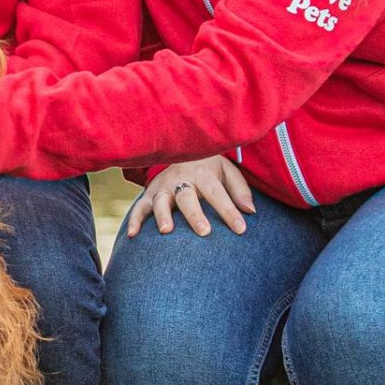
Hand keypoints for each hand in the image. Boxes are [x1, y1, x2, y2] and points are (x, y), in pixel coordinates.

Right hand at [124, 156, 255, 238]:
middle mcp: (181, 179)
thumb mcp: (227, 171)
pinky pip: (139, 207)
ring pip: (161, 201)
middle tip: (204, 232)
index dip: (229, 211)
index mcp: (203, 173)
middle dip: (194, 215)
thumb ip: (240, 190)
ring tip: (166, 231)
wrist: (180, 148)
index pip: (217, 193)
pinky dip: (134, 220)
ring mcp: (163, 187)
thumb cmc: (208, 167)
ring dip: (162, 215)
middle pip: (187, 197)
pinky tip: (133, 235)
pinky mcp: (149, 194)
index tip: (241, 229)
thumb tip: (251, 211)